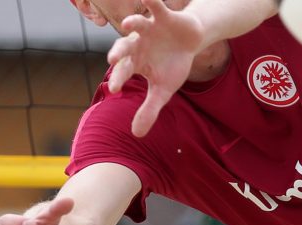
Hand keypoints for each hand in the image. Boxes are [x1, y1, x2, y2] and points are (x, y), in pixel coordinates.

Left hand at [107, 0, 207, 136]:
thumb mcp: (163, 90)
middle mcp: (138, 42)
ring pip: (137, 24)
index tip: (114, 89)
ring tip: (127, 24)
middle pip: (125, 47)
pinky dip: (151, 0)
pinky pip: (155, 6)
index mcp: (136, 60)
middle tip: (112, 60)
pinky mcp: (163, 16)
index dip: (119, 78)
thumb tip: (136, 135)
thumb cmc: (173, 64)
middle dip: (118, 52)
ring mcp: (149, 28)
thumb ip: (149, 110)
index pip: (124, 70)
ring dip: (133, 23)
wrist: (189, 40)